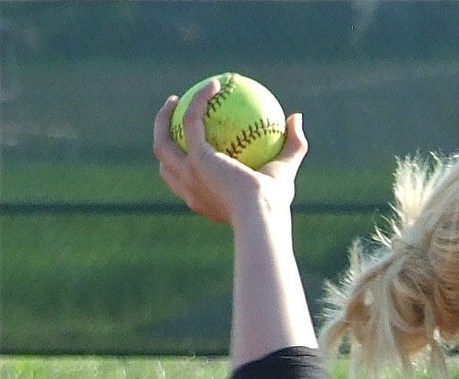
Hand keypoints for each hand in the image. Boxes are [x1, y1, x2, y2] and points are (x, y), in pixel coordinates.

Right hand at [152, 78, 307, 225]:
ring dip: (163, 119)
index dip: (184, 161)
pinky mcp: (196, 159)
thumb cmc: (276, 201)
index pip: (187, 181)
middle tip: (175, 116)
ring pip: (162, 144)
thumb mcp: (287, 171)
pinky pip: (191, 121)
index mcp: (205, 198)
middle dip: (163, 138)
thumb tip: (296, 116)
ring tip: (175, 99)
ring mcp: (189, 175)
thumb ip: (294, 145)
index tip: (192, 141)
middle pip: (165, 164)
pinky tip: (214, 85)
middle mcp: (191, 189)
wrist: (262, 213)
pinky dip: (199, 101)